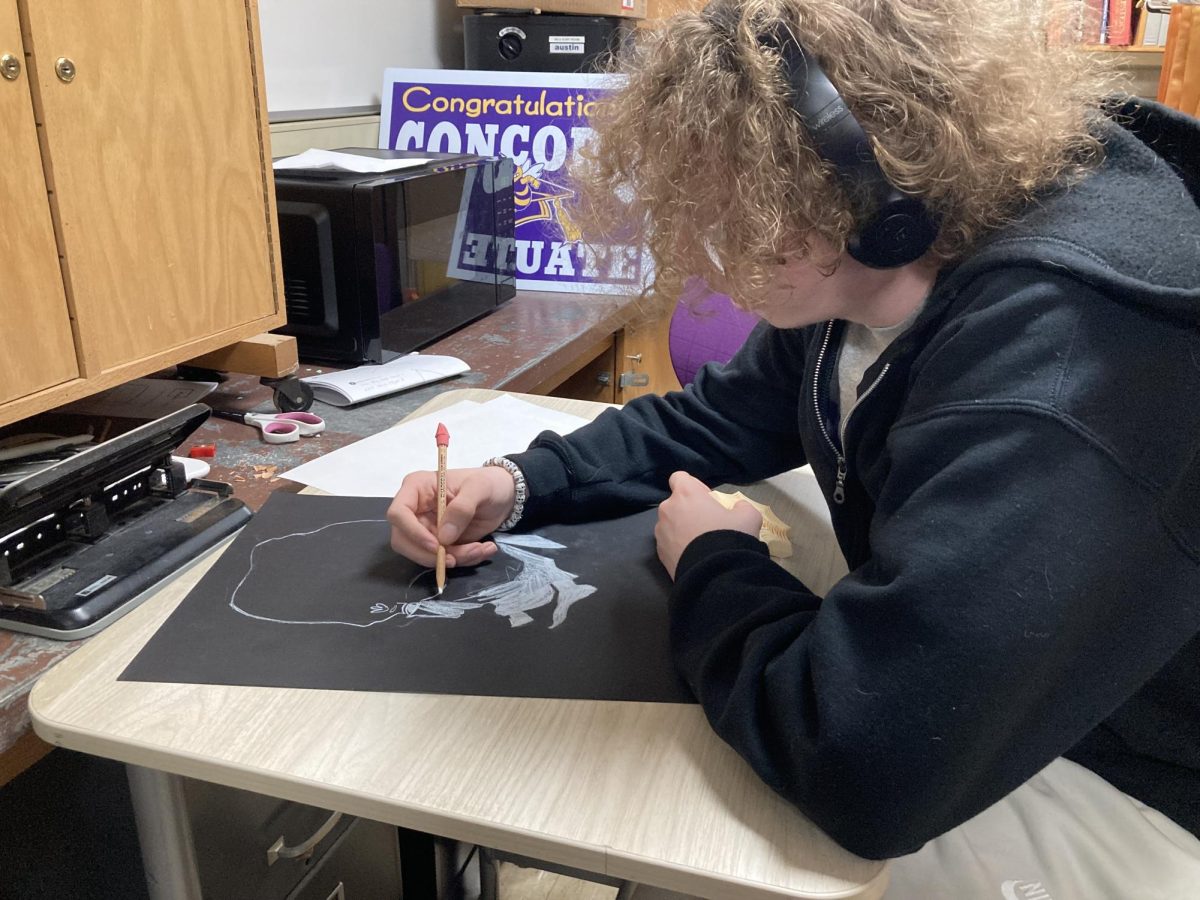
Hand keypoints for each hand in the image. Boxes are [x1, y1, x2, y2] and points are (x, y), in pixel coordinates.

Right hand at [387, 466, 516, 568]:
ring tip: (480, 548)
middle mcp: (416, 510)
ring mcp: (426, 528)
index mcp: (417, 488)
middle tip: (457, 558)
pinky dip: (463, 559)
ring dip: (453, 558)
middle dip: (430, 555)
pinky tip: (483, 549)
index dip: (412, 532)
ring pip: (424, 554)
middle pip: (404, 541)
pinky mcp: (440, 542)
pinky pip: (443, 559)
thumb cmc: (488, 483)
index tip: (437, 545)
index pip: (398, 513)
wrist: (504, 495)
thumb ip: (462, 508)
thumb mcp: (480, 488)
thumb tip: (444, 537)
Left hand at [655, 471, 762, 579]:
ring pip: (670, 523)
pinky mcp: (659, 552)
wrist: (714, 573)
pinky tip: (694, 555)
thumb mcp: (749, 516)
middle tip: (707, 523)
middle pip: (675, 502)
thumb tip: (738, 507)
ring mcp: (660, 531)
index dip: (694, 486)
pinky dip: (678, 545)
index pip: (679, 477)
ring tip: (700, 543)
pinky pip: (668, 542)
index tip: (707, 500)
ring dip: (681, 527)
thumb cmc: (729, 536)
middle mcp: (667, 509)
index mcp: (685, 494)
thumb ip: (741, 506)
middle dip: (688, 509)